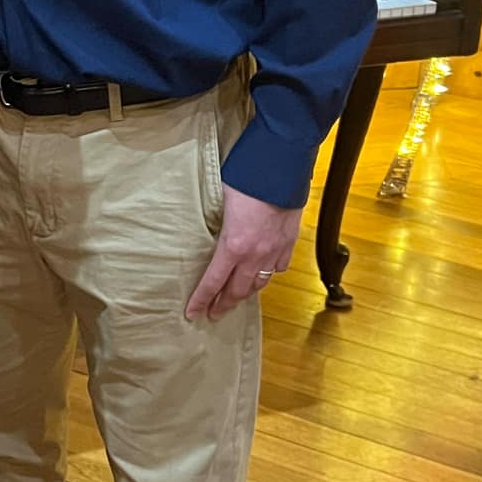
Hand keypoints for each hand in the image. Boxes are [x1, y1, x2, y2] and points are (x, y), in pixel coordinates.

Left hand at [186, 186, 300, 320]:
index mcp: (233, 245)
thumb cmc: (248, 178)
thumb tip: (204, 226)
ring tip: (234, 300)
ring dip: (245, 294)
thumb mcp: (219, 200)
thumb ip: (214, 220)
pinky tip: (263, 275)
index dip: (201, 300)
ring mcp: (274, 250)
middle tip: (213, 314)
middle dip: (223, 305)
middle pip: (237, 290)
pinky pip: (278, 268)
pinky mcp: (289, 243)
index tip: (193, 313)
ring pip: (259, 283)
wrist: (282, 168)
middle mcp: (255, 254)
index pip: (213, 282)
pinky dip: (268, 275)